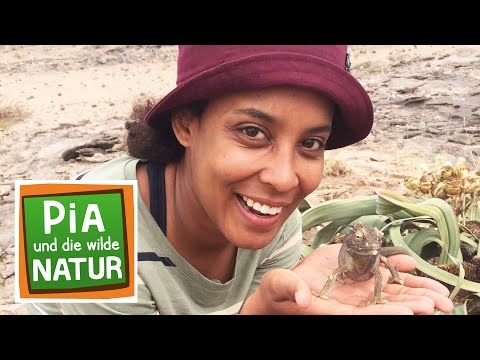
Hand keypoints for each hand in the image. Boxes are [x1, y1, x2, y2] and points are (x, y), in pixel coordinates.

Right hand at [241, 244, 453, 314]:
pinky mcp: (351, 274)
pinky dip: (395, 269)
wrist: (281, 289)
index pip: (362, 315)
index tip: (409, 313)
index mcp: (332, 311)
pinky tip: (410, 265)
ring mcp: (352, 290)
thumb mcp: (279, 287)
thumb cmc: (276, 293)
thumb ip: (289, 288)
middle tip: (439, 305)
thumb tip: (302, 296)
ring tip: (440, 294)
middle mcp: (348, 303)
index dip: (385, 314)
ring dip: (413, 293)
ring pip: (386, 292)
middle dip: (411, 306)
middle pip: (384, 307)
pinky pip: (377, 272)